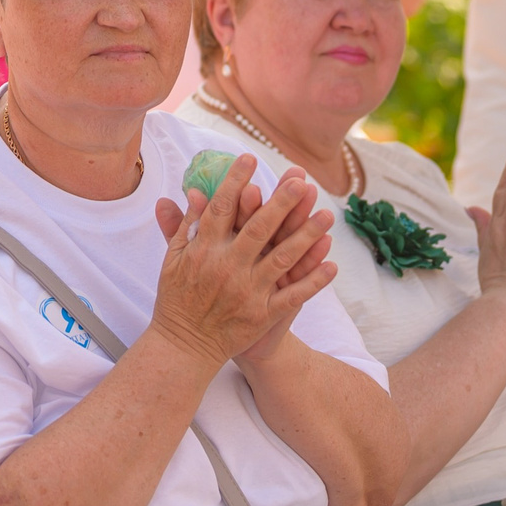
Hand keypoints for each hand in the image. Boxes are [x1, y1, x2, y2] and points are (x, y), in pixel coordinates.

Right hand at [151, 157, 334, 366]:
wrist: (184, 346)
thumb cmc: (177, 297)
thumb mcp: (172, 259)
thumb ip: (184, 225)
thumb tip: (194, 191)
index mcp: (205, 250)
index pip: (223, 208)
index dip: (236, 181)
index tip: (251, 158)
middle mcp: (228, 267)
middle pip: (259, 228)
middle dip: (282, 203)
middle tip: (300, 180)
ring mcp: (248, 291)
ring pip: (282, 258)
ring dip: (306, 236)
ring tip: (327, 214)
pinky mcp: (263, 314)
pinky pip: (293, 295)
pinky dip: (313, 281)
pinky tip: (332, 264)